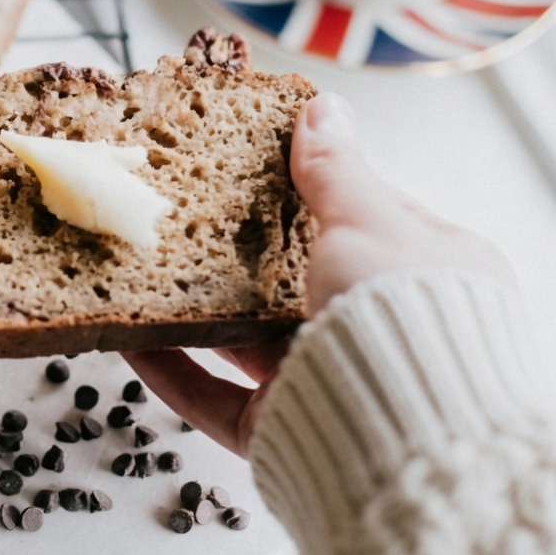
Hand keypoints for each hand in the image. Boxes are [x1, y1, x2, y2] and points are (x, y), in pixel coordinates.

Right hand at [123, 92, 510, 455]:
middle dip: (240, 250)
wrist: (405, 447)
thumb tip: (321, 106)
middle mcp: (382, 329)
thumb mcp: (367, 224)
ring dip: (195, 308)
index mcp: (429, 273)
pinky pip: (213, 396)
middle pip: (296, 278)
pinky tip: (127, 341)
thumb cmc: (403, 318)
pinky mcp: (283, 430)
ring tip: (140, 268)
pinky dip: (170, 369)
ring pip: (248, 340)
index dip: (311, 187)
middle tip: (183, 212)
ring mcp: (329, 382)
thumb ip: (333, 169)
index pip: (365, 215)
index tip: (251, 163)